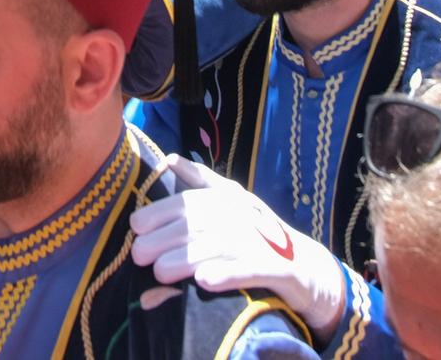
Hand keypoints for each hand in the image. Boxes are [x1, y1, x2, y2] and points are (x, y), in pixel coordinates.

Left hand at [128, 154, 345, 336]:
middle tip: (139, 256)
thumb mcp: (232, 203)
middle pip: (196, 226)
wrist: (306, 268)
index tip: (135, 228)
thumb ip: (201, 182)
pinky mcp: (276, 269)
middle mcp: (241, 217)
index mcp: (226, 202)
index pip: (186, 203)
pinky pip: (249, 271)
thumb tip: (170, 158)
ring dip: (186, 260)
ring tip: (160, 272)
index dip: (157, 214)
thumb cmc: (257, 234)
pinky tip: (203, 282)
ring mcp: (260, 243)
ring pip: (217, 248)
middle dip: (163, 239)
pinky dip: (226, 275)